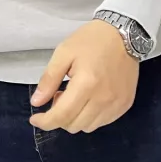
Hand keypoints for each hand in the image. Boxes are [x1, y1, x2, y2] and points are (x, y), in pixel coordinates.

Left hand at [28, 18, 139, 133]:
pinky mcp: (125, 105)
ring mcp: (117, 104)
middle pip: (74, 125)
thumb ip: (49, 79)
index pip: (62, 116)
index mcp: (86, 84)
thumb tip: (37, 102)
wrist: (124, 34)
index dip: (45, 122)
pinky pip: (103, 122)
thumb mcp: (64, 52)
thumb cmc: (92, 40)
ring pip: (88, 127)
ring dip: (75, 118)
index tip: (35, 118)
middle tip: (59, 95)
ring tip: (75, 97)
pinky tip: (89, 100)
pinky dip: (91, 117)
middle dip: (60, 116)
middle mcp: (103, 99)